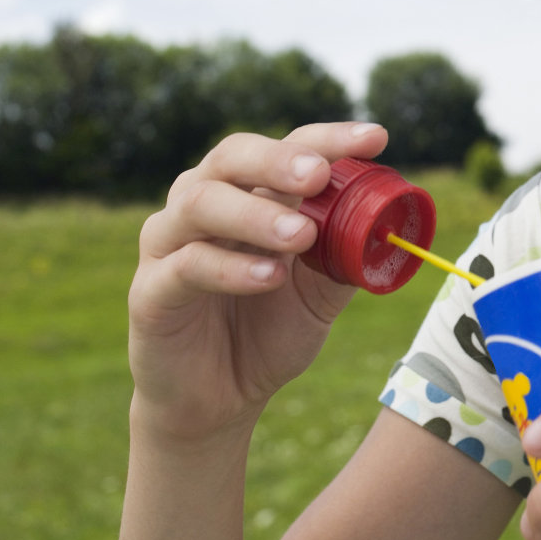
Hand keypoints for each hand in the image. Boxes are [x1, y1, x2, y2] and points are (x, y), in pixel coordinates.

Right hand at [127, 122, 387, 443]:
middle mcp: (205, 204)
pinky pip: (185, 266)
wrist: (219, 400)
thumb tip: (390, 224)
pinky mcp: (149, 291)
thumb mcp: (322, 292)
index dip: (330, 139)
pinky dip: (231, 268)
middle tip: (318, 175)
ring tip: (301, 236)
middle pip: (233, 157)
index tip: (375, 139)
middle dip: (279, 160)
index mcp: (252, 193)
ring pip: (200, 203)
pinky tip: (269, 278)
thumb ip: (348, 256)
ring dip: (256, 214)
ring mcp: (170, 244)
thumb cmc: (268, 331)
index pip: (290, 148)